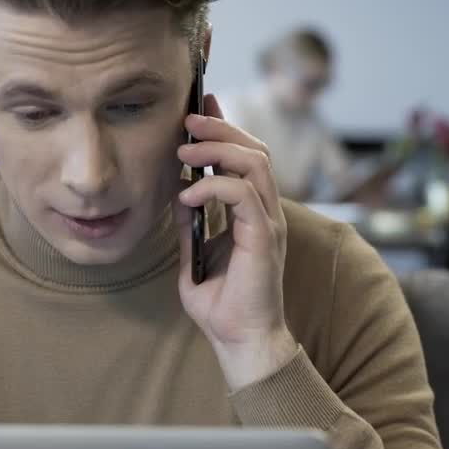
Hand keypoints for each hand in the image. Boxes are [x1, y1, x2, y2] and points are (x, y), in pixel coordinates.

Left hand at [176, 95, 299, 390]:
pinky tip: (188, 192)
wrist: (242, 341)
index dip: (226, 126)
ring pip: (254, 162)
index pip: (247, 155)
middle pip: (254, 149)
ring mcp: (269, 222)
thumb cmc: (222, 306)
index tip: (201, 106)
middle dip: (221, 126)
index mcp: (254, 212)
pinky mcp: (264, 237)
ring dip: (217, 148)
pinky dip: (212, 185)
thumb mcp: (195, 254)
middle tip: (188, 118)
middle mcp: (267, 211)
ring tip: (184, 148)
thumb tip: (179, 190)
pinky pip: (242, 194)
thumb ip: (191, 222)